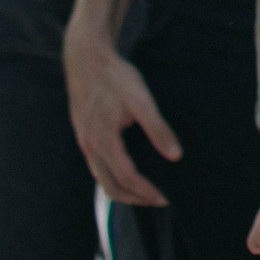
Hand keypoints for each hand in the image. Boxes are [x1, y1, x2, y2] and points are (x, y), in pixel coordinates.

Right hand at [64, 28, 179, 207]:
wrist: (86, 59)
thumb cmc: (116, 77)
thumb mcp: (142, 100)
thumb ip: (158, 129)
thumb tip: (175, 156)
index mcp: (103, 141)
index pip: (127, 178)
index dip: (147, 191)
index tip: (166, 197)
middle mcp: (90, 147)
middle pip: (111, 187)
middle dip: (135, 198)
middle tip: (159, 200)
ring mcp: (84, 143)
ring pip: (102, 179)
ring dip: (123, 190)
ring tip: (146, 192)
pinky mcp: (84, 136)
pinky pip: (97, 167)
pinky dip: (113, 177)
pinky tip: (127, 172)